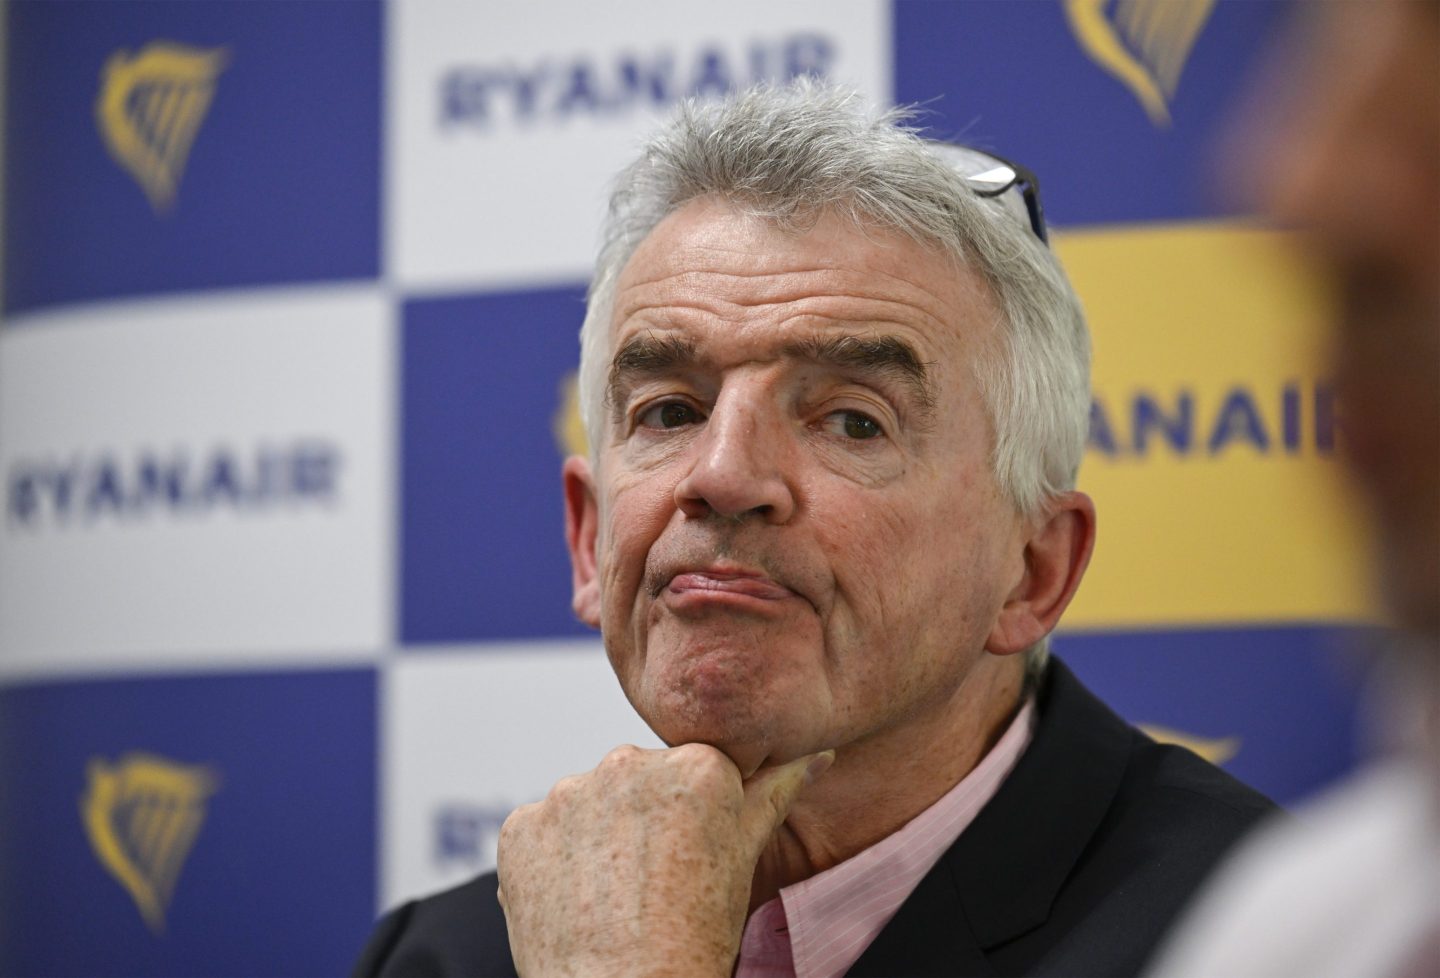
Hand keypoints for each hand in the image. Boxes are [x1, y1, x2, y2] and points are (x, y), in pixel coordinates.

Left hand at [496, 743, 831, 977]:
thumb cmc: (694, 937)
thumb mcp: (744, 858)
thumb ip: (775, 791)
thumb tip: (815, 754)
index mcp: (696, 763)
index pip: (693, 765)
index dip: (693, 813)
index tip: (692, 851)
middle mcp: (628, 761)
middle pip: (638, 777)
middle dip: (644, 816)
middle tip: (655, 877)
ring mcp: (567, 793)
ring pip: (588, 801)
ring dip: (597, 834)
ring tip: (614, 891)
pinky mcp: (521, 825)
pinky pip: (542, 828)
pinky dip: (554, 857)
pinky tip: (575, 896)